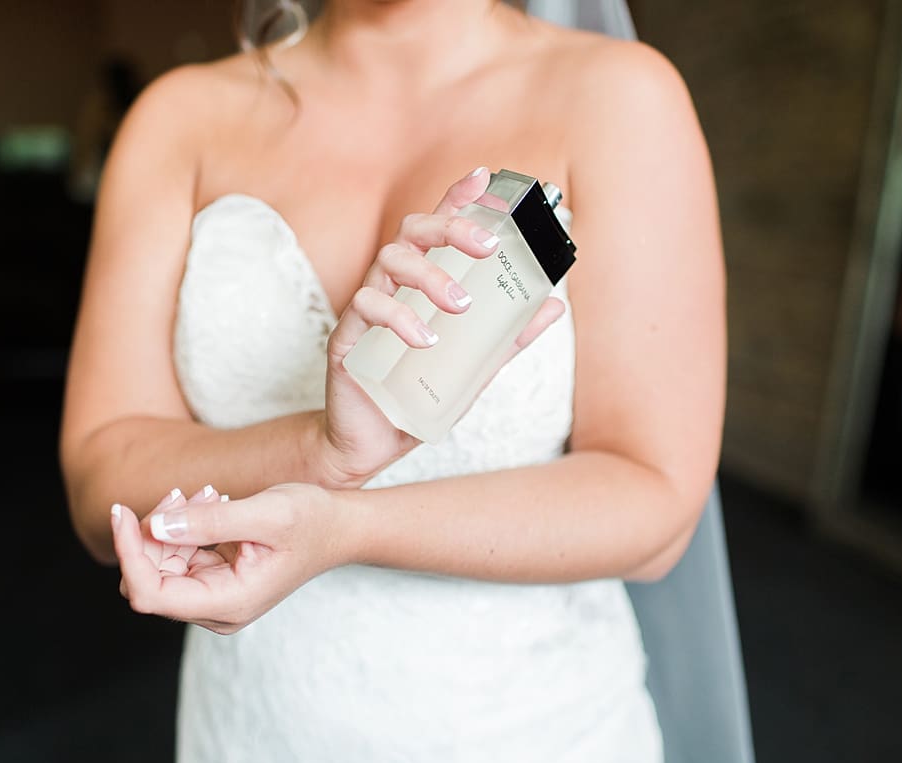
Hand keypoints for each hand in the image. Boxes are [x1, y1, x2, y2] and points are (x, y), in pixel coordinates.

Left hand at [111, 483, 341, 634]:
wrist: (340, 527)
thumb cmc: (312, 520)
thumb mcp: (265, 513)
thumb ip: (209, 522)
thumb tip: (155, 526)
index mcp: (228, 603)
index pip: (150, 593)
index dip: (128, 553)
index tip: (120, 510)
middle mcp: (216, 609)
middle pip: (149, 578)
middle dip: (155, 531)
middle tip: (186, 492)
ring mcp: (214, 597)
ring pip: (160, 565)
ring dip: (171, 524)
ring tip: (208, 494)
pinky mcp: (213, 581)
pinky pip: (177, 557)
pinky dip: (183, 527)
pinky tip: (211, 503)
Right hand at [319, 166, 564, 485]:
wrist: (371, 445)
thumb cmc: (418, 393)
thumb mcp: (474, 363)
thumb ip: (509, 334)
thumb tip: (554, 304)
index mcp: (422, 284)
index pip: (438, 228)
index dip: (457, 198)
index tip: (485, 178)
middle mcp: (394, 286)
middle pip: (413, 231)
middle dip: (450, 227)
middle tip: (486, 247)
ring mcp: (367, 307)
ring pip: (390, 261)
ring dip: (430, 276)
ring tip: (461, 306)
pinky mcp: (347, 336)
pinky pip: (367, 308)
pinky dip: (400, 318)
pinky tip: (426, 338)